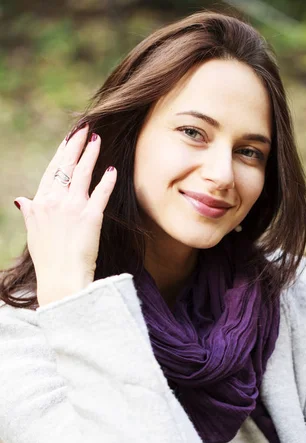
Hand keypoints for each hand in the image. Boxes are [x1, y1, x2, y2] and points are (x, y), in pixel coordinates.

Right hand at [14, 124, 116, 304]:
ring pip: (82, 174)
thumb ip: (30, 213)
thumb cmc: (48, 261)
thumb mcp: (34, 233)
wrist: (60, 280)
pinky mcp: (91, 217)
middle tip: (86, 128)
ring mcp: (72, 208)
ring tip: (98, 139)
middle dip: (76, 145)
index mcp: (40, 204)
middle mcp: (54, 202)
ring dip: (91, 154)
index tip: (69, 139)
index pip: (52, 171)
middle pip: (67, 166)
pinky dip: (107, 180)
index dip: (62, 153)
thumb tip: (21, 200)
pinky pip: (101, 194)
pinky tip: (112, 169)